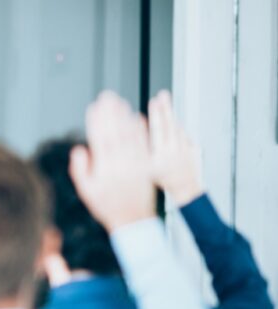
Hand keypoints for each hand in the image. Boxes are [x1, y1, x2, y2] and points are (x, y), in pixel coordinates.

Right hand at [70, 91, 155, 231]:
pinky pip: (144, 145)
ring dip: (125, 117)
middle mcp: (120, 164)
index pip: (99, 139)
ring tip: (121, 102)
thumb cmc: (106, 206)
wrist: (132, 220)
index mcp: (104, 169)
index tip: (93, 107)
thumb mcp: (86, 191)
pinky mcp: (146, 166)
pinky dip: (140, 130)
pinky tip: (137, 118)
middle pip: (115, 133)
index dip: (96, 122)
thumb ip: (80, 170)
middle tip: (107, 96)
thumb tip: (79, 149)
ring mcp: (135, 164)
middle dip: (110, 113)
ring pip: (130, 136)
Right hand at [149, 90, 203, 204]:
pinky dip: (179, 128)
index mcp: (162, 156)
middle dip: (165, 109)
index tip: (153, 102)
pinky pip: (185, 136)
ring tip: (165, 102)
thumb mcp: (146, 168)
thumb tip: (138, 128)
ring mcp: (186, 149)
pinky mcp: (195, 149)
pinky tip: (173, 122)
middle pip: (170, 125)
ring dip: (171, 115)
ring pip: (178, 129)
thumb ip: (142, 148)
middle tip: (163, 95)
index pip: (158, 131)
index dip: (156, 115)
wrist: (186, 190)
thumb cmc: (163, 180)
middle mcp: (175, 151)